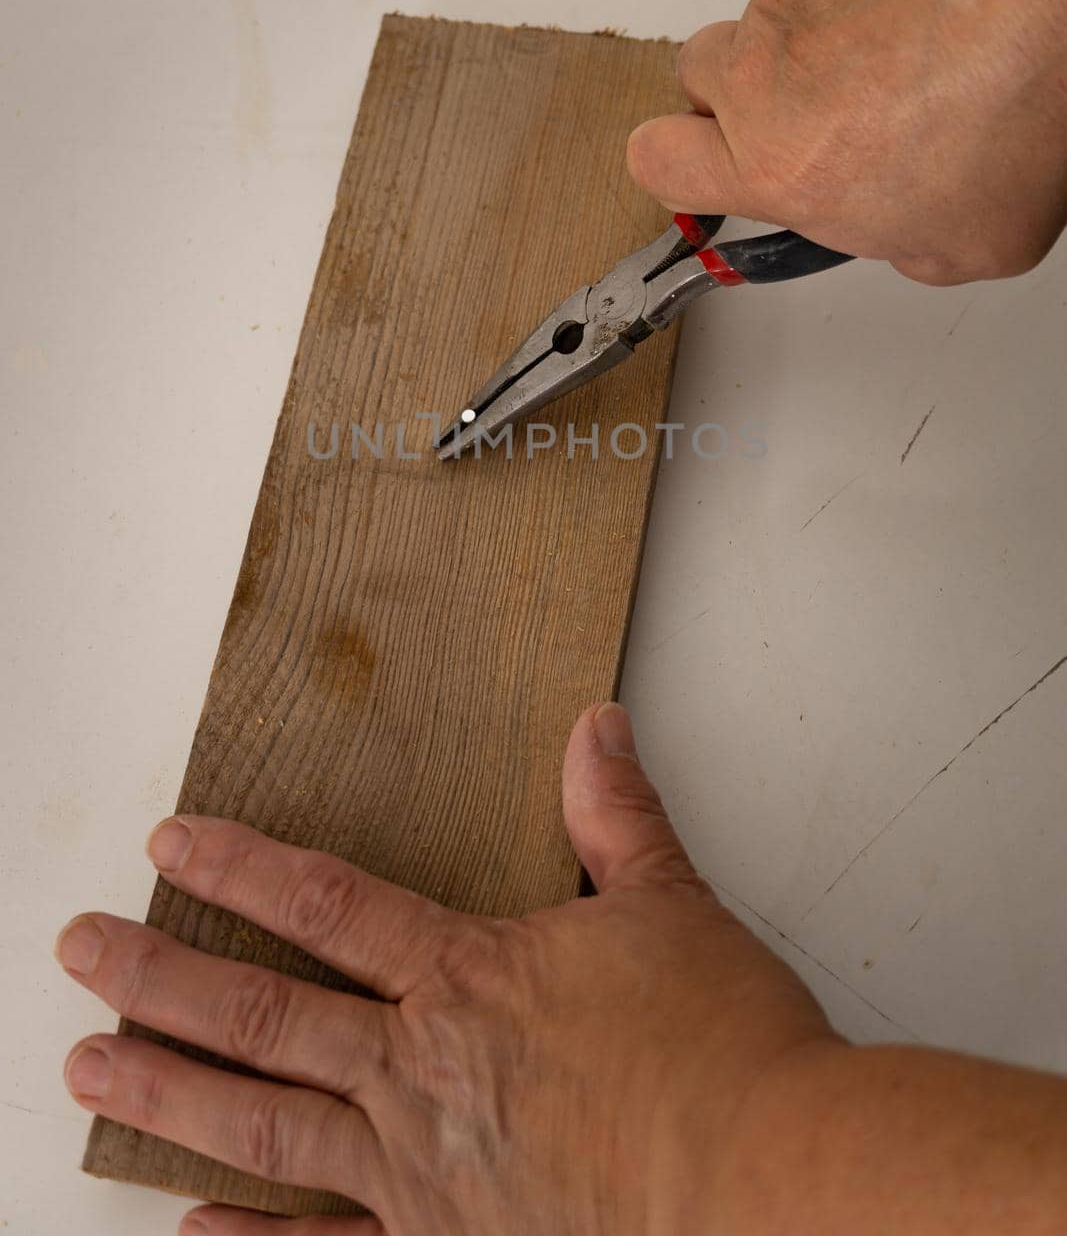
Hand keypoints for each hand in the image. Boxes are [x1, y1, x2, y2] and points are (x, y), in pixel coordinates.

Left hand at [56, 703, 834, 1235]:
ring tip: (88, 1072)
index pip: (326, 905)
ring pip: (264, 1127)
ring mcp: (421, 1175)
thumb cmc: (721, 1055)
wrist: (766, 1184)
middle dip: (158, 980)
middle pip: (263, 1015)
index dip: (240, 869)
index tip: (171, 845)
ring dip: (167, 1096)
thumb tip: (595, 728)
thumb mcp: (672, 908)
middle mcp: (422, 1074)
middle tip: (77, 953)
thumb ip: (617, 817)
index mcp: (468, 980)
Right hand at [628, 0, 1066, 284]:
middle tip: (815, 101)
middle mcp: (761, 75)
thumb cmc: (1021, 93)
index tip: (710, 167)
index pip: (658, 163)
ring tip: (908, 36)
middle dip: (742, 92)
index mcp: (782, 166)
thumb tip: (907, 229)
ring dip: (817, 32)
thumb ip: (907, 246)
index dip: (679, 166)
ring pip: (768, 18)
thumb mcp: (980, 240)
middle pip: (697, 79)